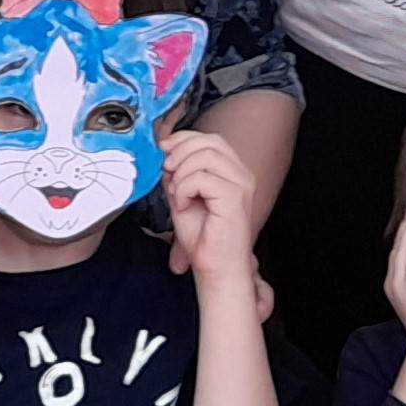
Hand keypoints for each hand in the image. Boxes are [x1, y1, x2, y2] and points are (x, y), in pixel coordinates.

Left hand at [161, 130, 259, 286]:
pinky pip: (202, 178)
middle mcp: (241, 175)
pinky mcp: (235, 198)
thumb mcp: (182, 195)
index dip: (183, 139)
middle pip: (209, 142)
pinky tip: (184, 205)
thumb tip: (166, 154)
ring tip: (178, 194)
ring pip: (205, 157)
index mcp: (232, 171)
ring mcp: (241, 185)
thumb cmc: (203, 236)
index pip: (210, 139)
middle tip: (168, 172)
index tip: (164, 150)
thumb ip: (177, 173)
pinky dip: (184, 189)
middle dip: (180, 153)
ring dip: (181, 174)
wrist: (215, 266)